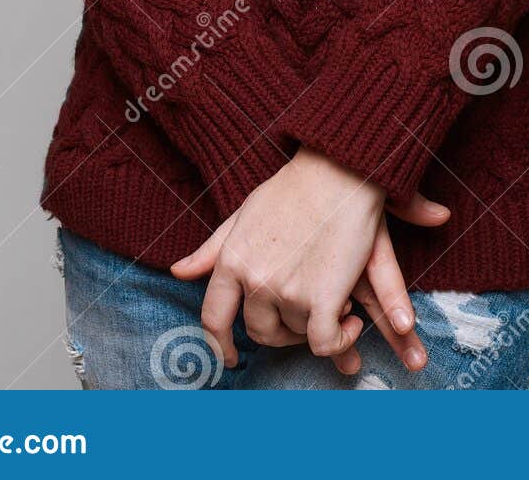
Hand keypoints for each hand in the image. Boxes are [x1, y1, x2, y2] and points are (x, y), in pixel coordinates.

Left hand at [169, 147, 449, 375]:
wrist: (339, 172)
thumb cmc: (294, 189)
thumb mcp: (245, 213)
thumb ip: (212, 249)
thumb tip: (178, 272)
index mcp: (232, 260)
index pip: (213, 318)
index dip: (220, 344)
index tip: (230, 357)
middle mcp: (255, 280)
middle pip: (259, 331)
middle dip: (280, 329)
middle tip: (303, 312)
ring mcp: (287, 291)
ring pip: (296, 333)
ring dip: (313, 324)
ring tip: (329, 295)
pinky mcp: (322, 299)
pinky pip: (325, 343)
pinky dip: (340, 340)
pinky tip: (350, 322)